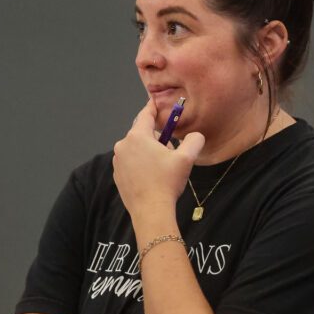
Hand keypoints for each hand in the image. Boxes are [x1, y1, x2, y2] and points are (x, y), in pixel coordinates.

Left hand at [112, 99, 204, 224]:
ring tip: (162, 168)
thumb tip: (196, 136)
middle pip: (141, 133)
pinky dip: (140, 164)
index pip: (145, 115)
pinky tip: (151, 178)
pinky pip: (130, 162)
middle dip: (155, 138)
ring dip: (148, 152)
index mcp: (137, 137)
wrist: (151, 211)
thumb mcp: (186, 159)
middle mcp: (123, 145)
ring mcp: (117, 161)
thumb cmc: (167, 182)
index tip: (155, 102)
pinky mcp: (117, 175)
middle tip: (170, 151)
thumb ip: (193, 141)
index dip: (152, 107)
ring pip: (136, 149)